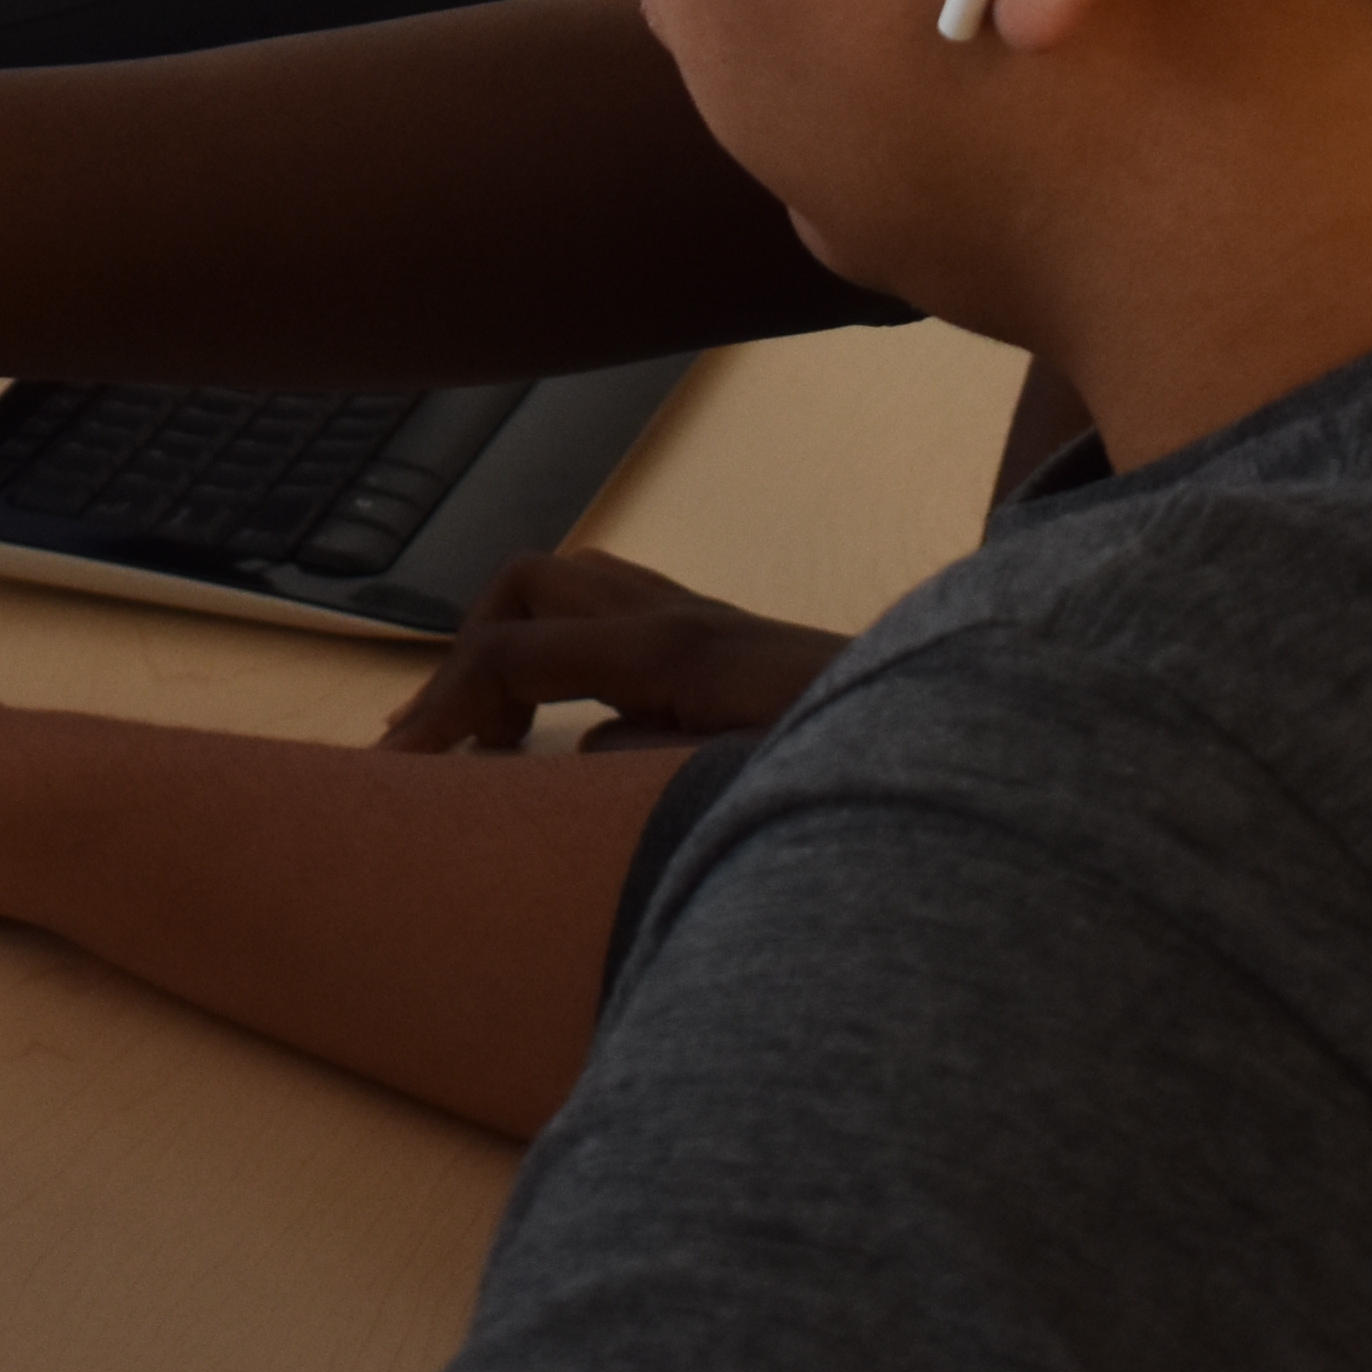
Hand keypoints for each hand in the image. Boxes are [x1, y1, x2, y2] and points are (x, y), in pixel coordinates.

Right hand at [374, 547, 850, 757]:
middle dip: (465, 655)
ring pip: (566, 585)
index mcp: (672, 649)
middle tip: (442, 742)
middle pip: (525, 585)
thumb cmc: (865, 767)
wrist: (976, 739)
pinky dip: (560, 652)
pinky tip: (565, 723)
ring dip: (509, 642)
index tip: (396, 771)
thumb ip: (644, 770)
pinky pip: (609, 613)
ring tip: (482, 727)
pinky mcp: (722, 642)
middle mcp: (678, 615)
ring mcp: (701, 620)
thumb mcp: (742, 786)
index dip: (439, 711)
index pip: (510, 654)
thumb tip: (571, 759)